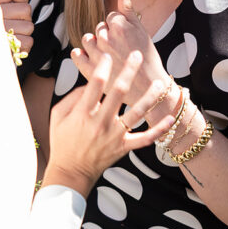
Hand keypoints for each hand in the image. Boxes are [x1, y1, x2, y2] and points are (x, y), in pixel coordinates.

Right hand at [0, 0, 33, 52]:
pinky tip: (12, 45)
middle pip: (26, 8)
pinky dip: (23, 45)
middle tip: (12, 23)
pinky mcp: (6, 49)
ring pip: (29, 26)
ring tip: (10, 35)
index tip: (17, 3)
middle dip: (23, 17)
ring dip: (23, 32)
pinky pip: (29, 41)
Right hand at [44, 51, 174, 196]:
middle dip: (129, 71)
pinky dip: (158, 130)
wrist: (71, 172)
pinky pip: (144, 139)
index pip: (95, 83)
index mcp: (83, 113)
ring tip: (159, 83)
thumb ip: (72, 97)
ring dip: (149, 97)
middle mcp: (100, 122)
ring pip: (136, 113)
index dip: (103, 66)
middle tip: (137, 55)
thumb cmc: (62, 141)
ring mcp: (114, 136)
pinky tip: (170, 119)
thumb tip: (89, 83)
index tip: (108, 55)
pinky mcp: (123, 147)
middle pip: (118, 92)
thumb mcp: (57, 116)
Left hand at [70, 0, 174, 120]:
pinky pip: (76, 55)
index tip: (126, 39)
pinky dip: (80, 55)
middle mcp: (106, 37)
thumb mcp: (141, 29)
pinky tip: (90, 58)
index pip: (110, 18)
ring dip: (95, 44)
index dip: (118, 28)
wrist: (148, 86)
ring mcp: (96, 54)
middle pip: (99, 28)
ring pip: (88, 39)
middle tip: (120, 49)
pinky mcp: (89, 69)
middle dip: (107, 36)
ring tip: (108, 54)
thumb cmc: (147, 57)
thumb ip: (128, 7)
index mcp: (119, 26)